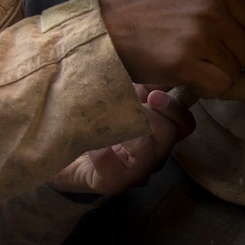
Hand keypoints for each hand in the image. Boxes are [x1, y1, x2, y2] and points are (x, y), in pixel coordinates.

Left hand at [48, 86, 196, 195]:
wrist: (59, 148)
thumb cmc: (90, 118)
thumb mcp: (116, 92)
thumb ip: (138, 80)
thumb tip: (150, 61)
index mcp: (158, 133)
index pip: (184, 124)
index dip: (175, 105)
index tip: (154, 91)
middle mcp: (153, 155)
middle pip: (171, 135)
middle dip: (156, 113)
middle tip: (135, 97)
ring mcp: (134, 173)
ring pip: (149, 155)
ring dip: (130, 128)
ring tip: (110, 115)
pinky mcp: (111, 183)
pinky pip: (114, 170)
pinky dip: (102, 151)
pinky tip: (90, 141)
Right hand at [99, 0, 244, 94]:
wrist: (107, 29)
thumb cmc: (144, 13)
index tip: (232, 49)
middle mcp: (211, 9)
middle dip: (234, 60)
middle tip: (208, 60)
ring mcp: (199, 36)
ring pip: (237, 70)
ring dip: (218, 74)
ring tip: (193, 66)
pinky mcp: (185, 63)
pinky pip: (220, 85)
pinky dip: (208, 88)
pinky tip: (190, 79)